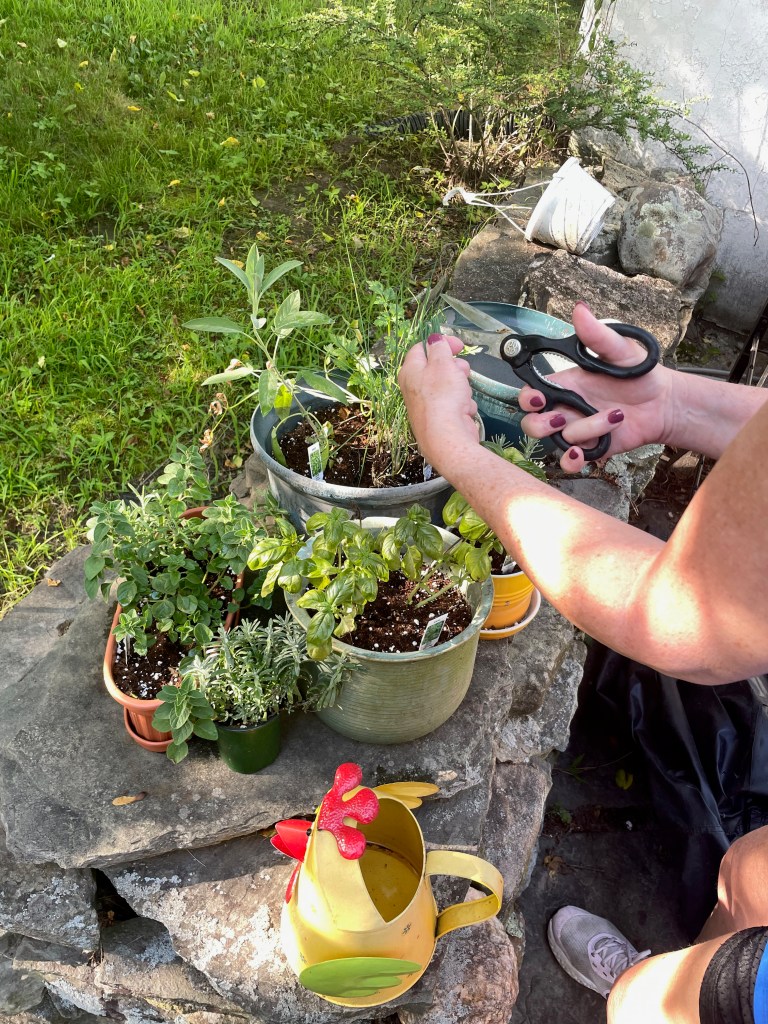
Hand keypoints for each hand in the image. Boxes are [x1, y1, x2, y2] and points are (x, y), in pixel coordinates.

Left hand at [398, 334, 480, 475]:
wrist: (447, 437)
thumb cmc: (443, 396)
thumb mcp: (442, 363)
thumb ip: (439, 347)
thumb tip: (433, 338)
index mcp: (410, 371)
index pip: (421, 348)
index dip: (441, 343)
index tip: (459, 345)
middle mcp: (414, 388)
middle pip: (437, 368)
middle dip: (455, 368)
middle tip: (463, 371)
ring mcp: (426, 406)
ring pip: (448, 387)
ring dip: (461, 387)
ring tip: (464, 393)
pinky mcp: (439, 420)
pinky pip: (454, 405)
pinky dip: (462, 405)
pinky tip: (465, 410)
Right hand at [520, 303, 676, 471]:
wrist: (665, 403)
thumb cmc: (640, 374)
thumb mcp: (620, 350)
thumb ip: (597, 335)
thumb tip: (580, 310)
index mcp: (566, 384)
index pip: (532, 393)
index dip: (527, 398)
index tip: (538, 397)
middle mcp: (567, 408)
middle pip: (532, 423)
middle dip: (540, 423)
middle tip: (561, 417)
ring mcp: (578, 430)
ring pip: (559, 439)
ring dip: (584, 431)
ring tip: (614, 418)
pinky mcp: (592, 448)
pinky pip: (571, 461)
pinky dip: (572, 461)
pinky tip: (582, 454)